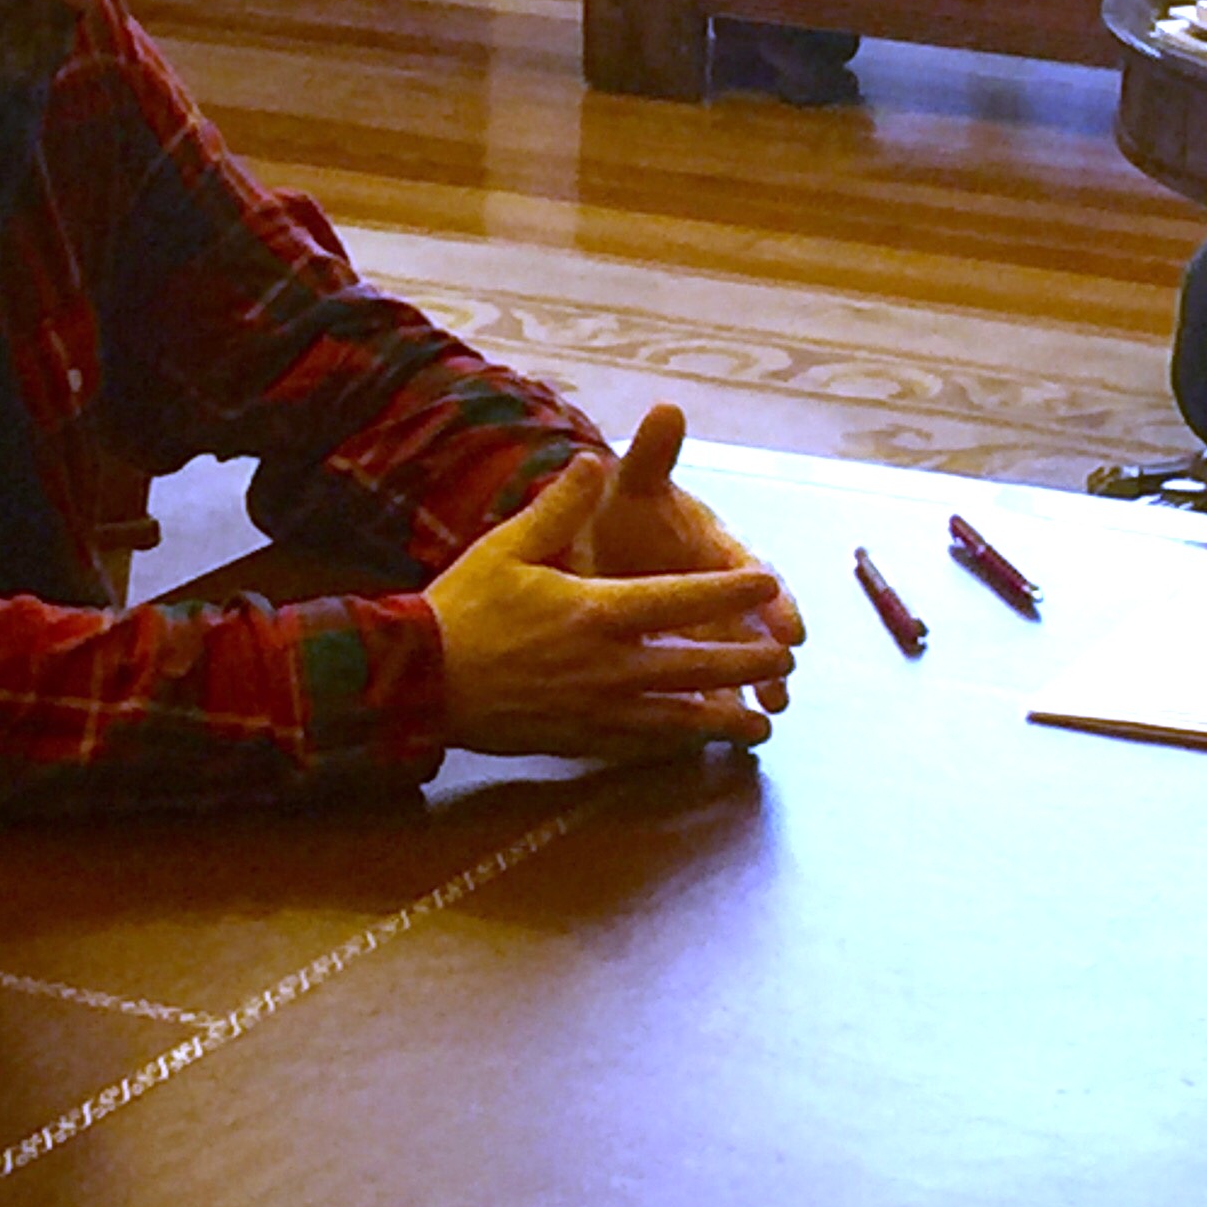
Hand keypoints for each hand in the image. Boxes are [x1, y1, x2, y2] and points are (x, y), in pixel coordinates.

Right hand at [429, 454, 797, 759]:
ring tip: (763, 722)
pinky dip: (679, 744)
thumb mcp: (510, 545)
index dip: (730, 592)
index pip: (680, 597)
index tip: (768, 585)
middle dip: (746, 663)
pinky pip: (644, 746)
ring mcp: (597, 709)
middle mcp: (608, 665)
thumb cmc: (466, 607)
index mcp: (596, 611)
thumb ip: (560, 506)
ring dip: (725, 719)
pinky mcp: (581, 739)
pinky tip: (700, 744)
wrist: (420, 681)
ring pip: (679, 717)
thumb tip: (594, 460)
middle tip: (785, 659)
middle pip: (696, 665)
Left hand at [569, 405, 806, 713]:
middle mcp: (718, 590)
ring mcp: (702, 626)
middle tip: (784, 678)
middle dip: (768, 652)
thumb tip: (666, 408)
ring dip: (751, 686)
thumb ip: (654, 454)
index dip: (773, 600)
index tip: (790, 624)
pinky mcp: (679, 654)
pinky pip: (700, 685)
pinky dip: (711, 707)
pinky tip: (722, 733)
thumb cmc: (622, 511)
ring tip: (764, 715)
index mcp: (714, 548)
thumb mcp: (635, 483)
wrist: (590, 541)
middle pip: (752, 625)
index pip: (751, 573)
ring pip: (733, 659)